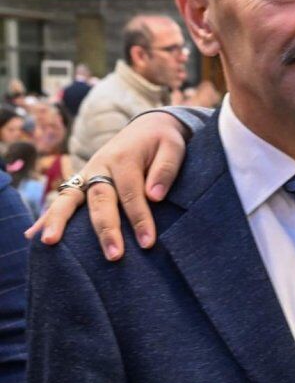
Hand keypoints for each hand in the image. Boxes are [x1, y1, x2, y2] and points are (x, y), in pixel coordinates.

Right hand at [26, 112, 188, 259]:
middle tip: (114, 255)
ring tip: (49, 242)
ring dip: (59, 221)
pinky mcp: (81, 181)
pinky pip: (63, 199)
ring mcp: (87, 174)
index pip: (131, 193)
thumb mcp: (173, 147)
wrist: (147, 126)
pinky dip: (48, 217)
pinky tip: (33, 236)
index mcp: (124, 159)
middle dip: (105, 229)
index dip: (140, 219)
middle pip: (100, 199)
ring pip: (70, 198)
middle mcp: (100, 166)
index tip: (147, 242)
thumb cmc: (162, 142)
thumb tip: (155, 196)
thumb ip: (165, 169)